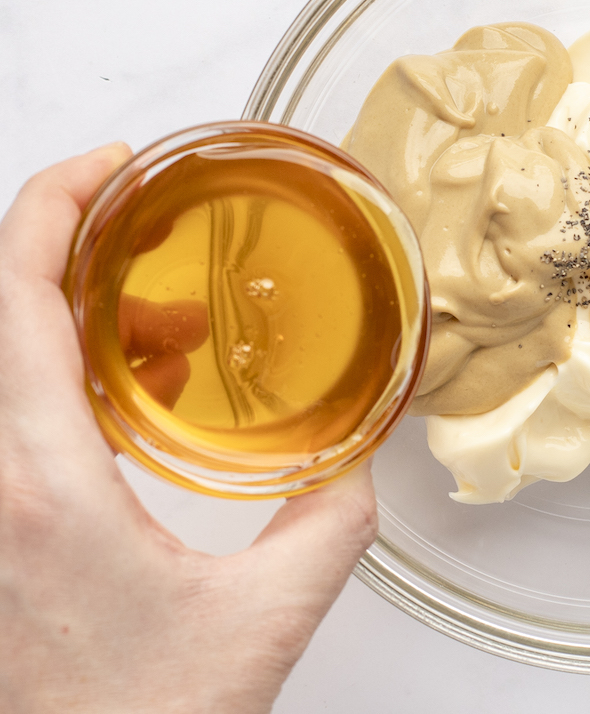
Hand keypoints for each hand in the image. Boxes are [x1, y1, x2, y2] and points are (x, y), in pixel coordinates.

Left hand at [0, 145, 378, 713]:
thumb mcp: (265, 618)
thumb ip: (332, 525)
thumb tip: (360, 465)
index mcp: (41, 480)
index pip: (14, 297)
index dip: (51, 204)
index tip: (111, 165)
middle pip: (2, 310)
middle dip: (79, 251)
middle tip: (152, 234)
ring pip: (8, 359)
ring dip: (81, 318)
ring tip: (169, 329)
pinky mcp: (1, 527)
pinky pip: (17, 409)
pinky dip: (72, 371)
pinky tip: (142, 400)